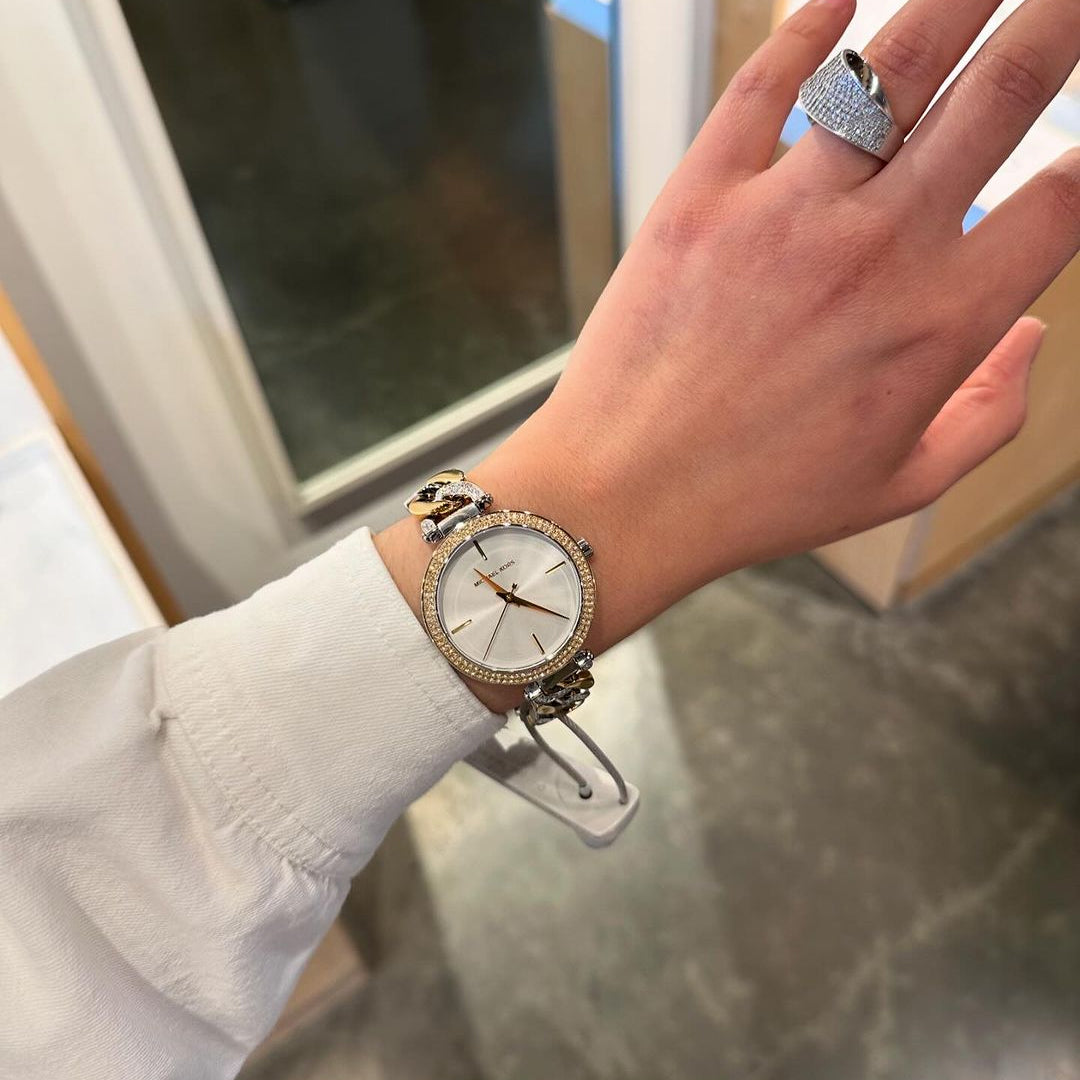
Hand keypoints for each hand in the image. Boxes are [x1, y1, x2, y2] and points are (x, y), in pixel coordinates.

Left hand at [377, 0, 1078, 710]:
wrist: (623, 497)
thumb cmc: (756, 499)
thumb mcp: (899, 485)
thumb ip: (990, 414)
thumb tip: (1033, 338)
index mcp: (937, 324)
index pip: (1058, 201)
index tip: (1077, 150)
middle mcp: (874, 252)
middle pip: (998, 95)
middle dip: (1053, 27)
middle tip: (1067, 3)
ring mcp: (784, 214)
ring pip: (892, 66)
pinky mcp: (702, 198)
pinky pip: (764, 87)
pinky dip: (805, 30)